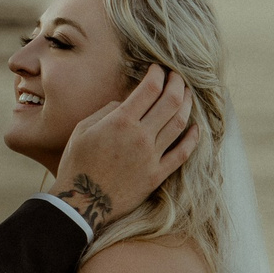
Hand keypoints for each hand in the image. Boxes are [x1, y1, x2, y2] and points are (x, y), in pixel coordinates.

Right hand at [49, 65, 198, 228]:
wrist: (82, 203)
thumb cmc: (77, 164)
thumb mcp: (83, 130)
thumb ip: (106, 111)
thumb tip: (126, 103)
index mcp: (120, 122)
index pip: (150, 89)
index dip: (158, 74)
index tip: (158, 69)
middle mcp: (140, 136)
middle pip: (170, 102)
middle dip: (177, 83)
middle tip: (177, 76)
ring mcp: (151, 157)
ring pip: (180, 124)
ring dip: (187, 105)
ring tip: (187, 95)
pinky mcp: (157, 175)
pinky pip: (182, 154)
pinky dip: (193, 139)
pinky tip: (197, 128)